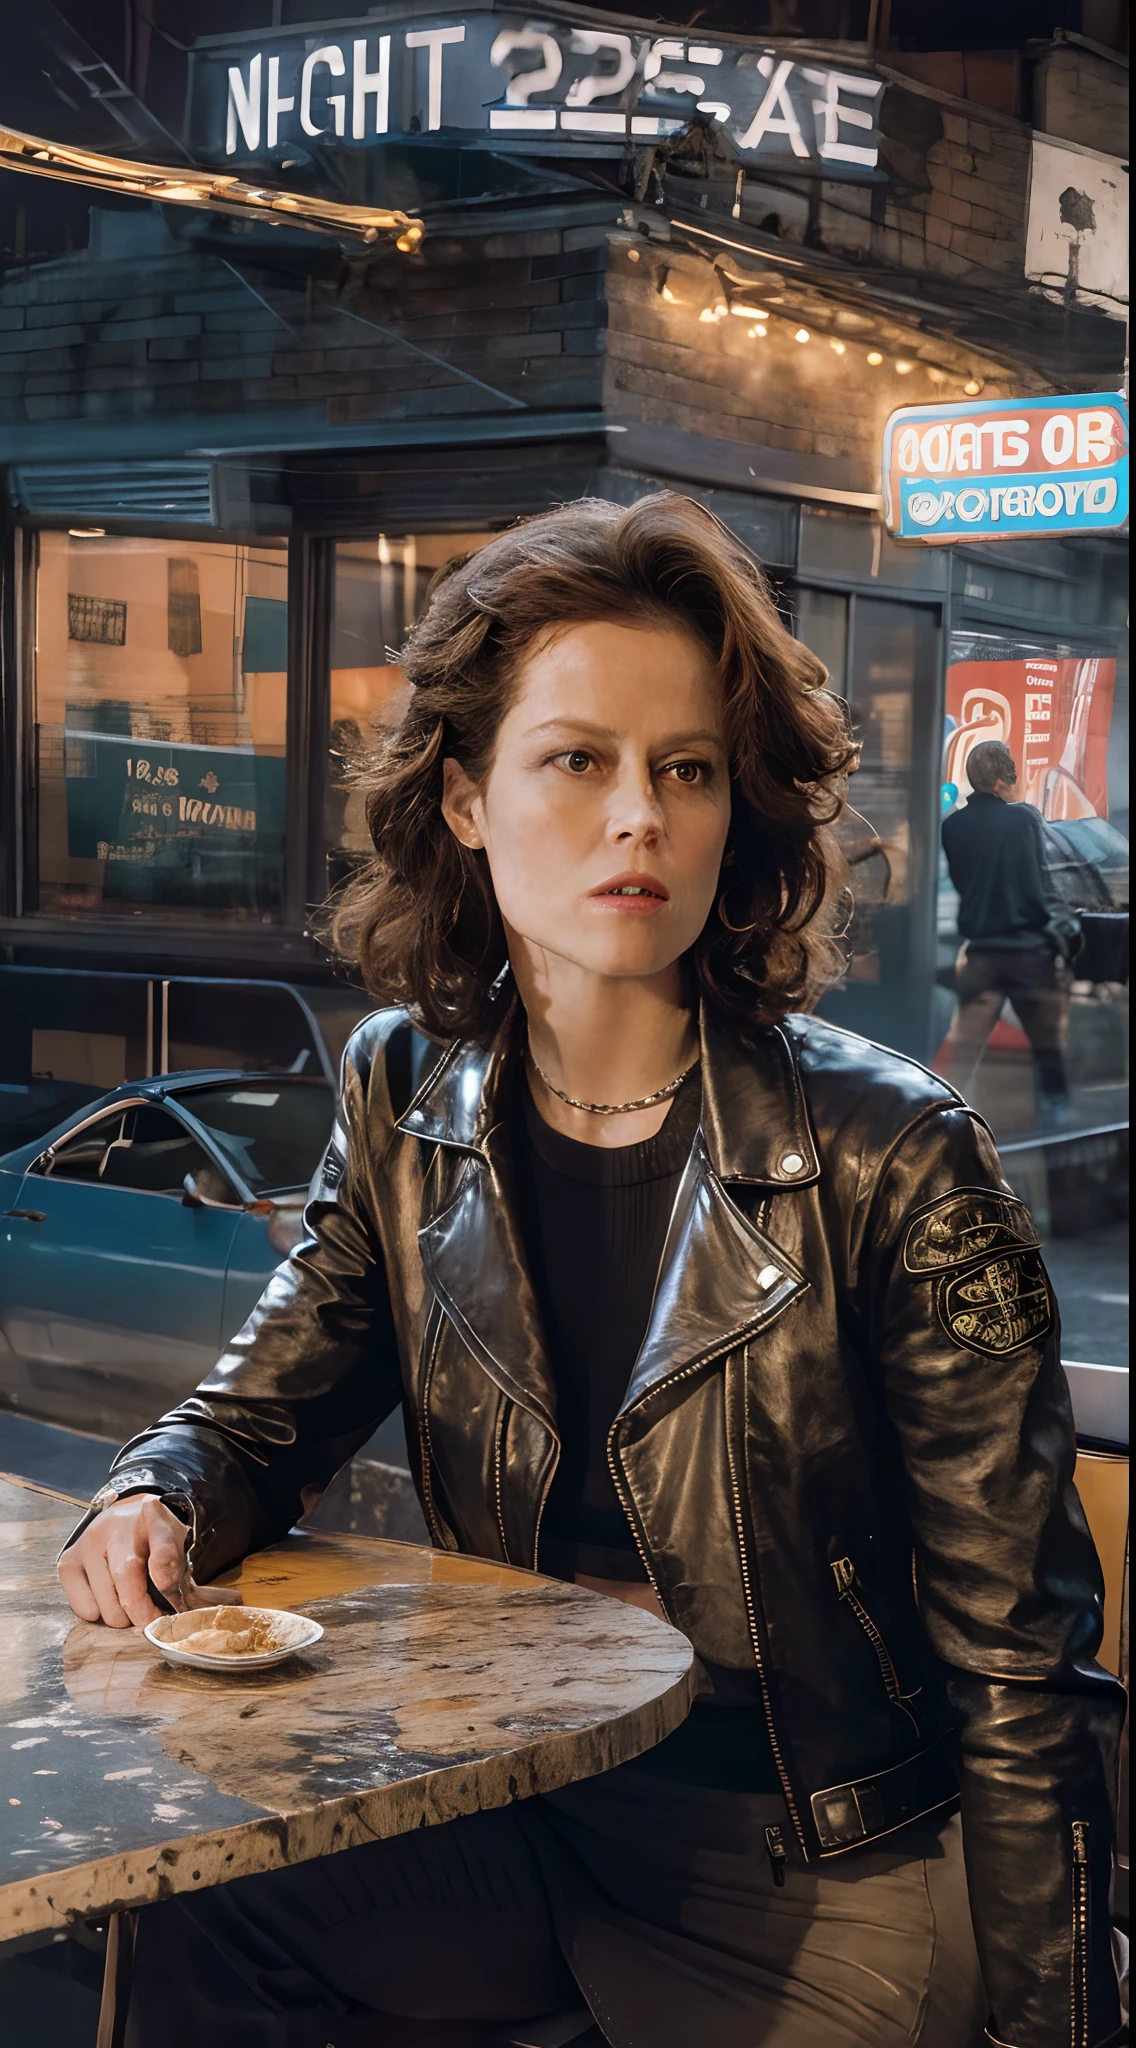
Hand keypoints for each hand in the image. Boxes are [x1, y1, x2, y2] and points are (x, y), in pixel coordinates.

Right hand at [58, 1494, 242, 1629]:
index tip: (166, 1583)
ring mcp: (90, 1542)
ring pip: (107, 1603)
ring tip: (130, 1606)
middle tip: (153, 1620)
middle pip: (128, 1580)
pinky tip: (107, 1600)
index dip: (164, 1563)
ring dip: (122, 1618)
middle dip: (144, 1612)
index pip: (161, 1542)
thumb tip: (235, 1605)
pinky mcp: (69, 1560)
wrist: (123, 1519)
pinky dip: (97, 1614)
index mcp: (156, 1520)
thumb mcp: (178, 1553)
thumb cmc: (154, 1545)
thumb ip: (199, 1584)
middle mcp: (119, 1526)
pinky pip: (83, 1607)